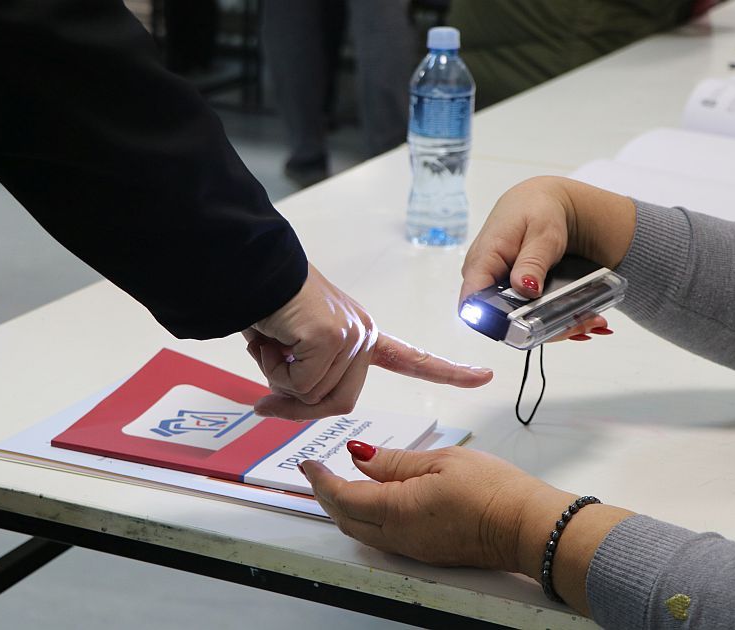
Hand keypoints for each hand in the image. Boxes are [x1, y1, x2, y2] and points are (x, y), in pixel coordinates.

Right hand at [244, 264, 492, 419]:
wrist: (252, 270)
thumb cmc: (268, 305)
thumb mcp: (290, 352)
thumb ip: (298, 382)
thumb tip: (269, 409)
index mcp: (362, 334)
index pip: (411, 358)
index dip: (445, 372)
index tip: (483, 377)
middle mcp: (364, 335)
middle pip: (338, 403)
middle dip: (296, 401)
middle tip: (270, 380)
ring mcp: (351, 336)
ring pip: (314, 396)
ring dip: (280, 378)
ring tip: (272, 341)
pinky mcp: (331, 338)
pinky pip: (300, 384)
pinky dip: (275, 370)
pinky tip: (272, 339)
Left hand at [301, 443, 547, 569]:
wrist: (527, 526)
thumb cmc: (492, 489)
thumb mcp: (440, 461)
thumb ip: (394, 462)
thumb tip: (360, 459)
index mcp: (397, 510)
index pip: (343, 497)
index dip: (321, 480)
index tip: (308, 463)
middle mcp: (398, 536)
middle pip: (346, 520)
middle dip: (326, 496)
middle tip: (318, 473)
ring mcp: (412, 548)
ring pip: (362, 532)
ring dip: (345, 509)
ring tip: (341, 482)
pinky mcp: (426, 552)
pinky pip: (382, 537)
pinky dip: (366, 517)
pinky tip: (374, 498)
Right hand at [460, 177, 636, 340]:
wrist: (545, 202)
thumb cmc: (537, 209)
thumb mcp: (543, 234)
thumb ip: (532, 262)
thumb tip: (524, 288)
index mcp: (482, 261)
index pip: (472, 303)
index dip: (493, 322)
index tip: (526, 329)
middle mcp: (485, 280)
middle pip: (500, 320)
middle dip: (538, 329)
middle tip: (576, 324)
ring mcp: (499, 289)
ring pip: (519, 322)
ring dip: (554, 327)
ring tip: (589, 320)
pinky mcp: (514, 294)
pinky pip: (530, 315)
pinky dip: (556, 319)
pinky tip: (582, 317)